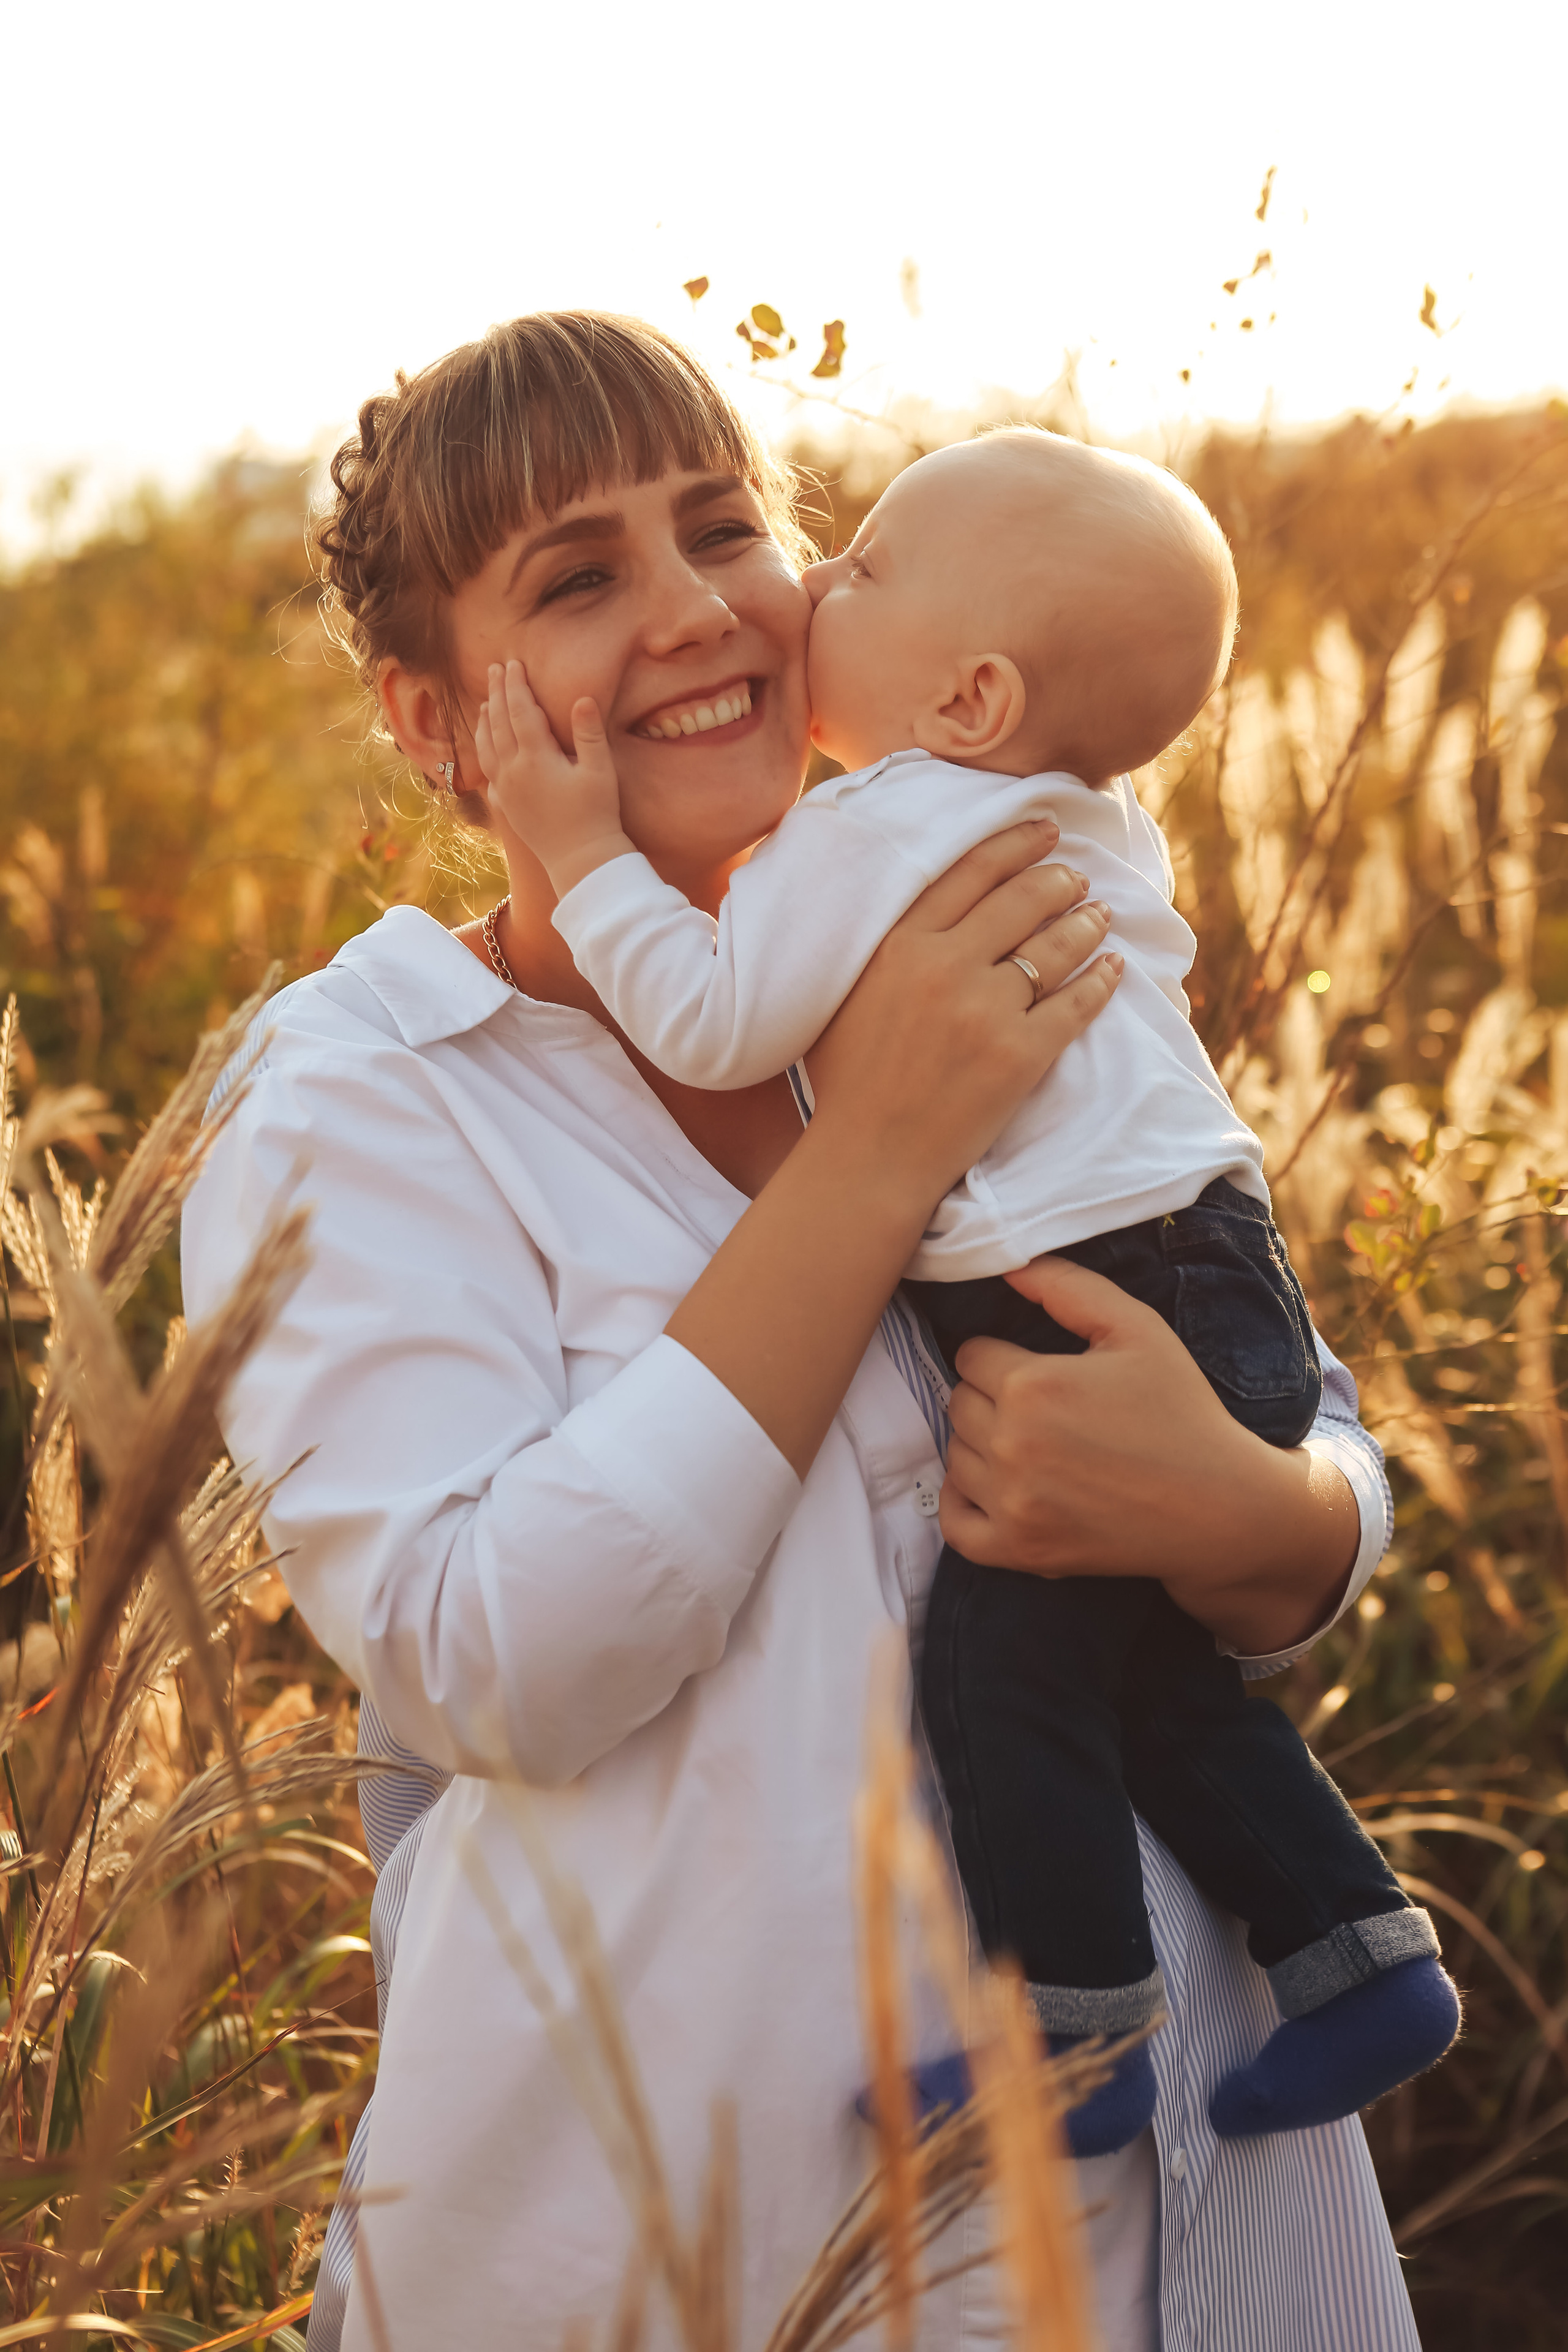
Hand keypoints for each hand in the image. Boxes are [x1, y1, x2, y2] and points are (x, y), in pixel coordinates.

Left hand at [474, 659, 635, 898]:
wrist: (580, 859)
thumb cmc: (597, 814)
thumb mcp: (600, 771)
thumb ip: (589, 733)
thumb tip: (582, 697)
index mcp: (536, 757)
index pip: (520, 710)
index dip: (516, 685)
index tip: (513, 663)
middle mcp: (513, 770)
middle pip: (498, 722)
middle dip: (496, 693)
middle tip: (495, 669)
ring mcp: (505, 789)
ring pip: (486, 746)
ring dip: (485, 720)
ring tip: (485, 702)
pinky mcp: (505, 805)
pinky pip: (487, 769)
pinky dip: (483, 749)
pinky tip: (486, 744)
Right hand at [805, 819, 1122, 1214]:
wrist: (868, 1158)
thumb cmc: (847, 1083)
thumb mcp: (846, 995)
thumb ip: (881, 945)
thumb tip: (922, 906)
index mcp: (899, 944)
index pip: (971, 871)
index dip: (1016, 843)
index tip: (1044, 830)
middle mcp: (944, 966)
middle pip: (1022, 900)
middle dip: (1059, 879)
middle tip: (1077, 876)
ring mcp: (985, 1011)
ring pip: (1055, 947)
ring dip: (1086, 923)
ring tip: (1100, 915)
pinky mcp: (1020, 1055)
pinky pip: (1075, 1004)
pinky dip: (1101, 981)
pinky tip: (1113, 969)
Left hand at [939, 1255, 1359, 1655]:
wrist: (1218, 1506)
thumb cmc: (1182, 1410)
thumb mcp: (1137, 1328)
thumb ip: (1067, 1287)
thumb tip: (1007, 1266)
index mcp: (1031, 1385)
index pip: (970, 1355)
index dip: (1002, 1355)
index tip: (1038, 1369)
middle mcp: (1010, 1445)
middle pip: (958, 1403)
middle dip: (991, 1397)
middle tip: (1040, 1407)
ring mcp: (1011, 1504)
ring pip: (954, 1457)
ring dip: (981, 1446)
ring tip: (1032, 1444)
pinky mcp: (1018, 1551)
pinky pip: (953, 1523)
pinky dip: (962, 1503)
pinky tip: (993, 1486)